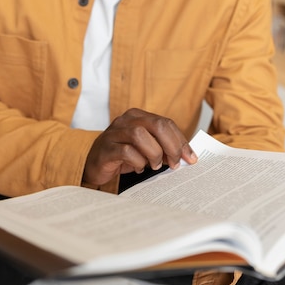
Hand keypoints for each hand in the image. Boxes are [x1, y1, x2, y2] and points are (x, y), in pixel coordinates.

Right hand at [83, 108, 197, 186]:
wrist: (94, 165)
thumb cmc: (123, 156)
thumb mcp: (146, 148)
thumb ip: (163, 147)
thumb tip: (186, 156)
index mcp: (138, 116)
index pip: (165, 123)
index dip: (181, 141)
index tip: (190, 158)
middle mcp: (126, 120)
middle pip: (156, 125)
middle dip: (171, 146)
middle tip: (175, 164)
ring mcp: (114, 133)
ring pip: (140, 135)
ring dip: (154, 154)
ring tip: (155, 166)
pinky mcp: (106, 148)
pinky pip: (126, 151)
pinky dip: (137, 162)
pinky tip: (139, 168)